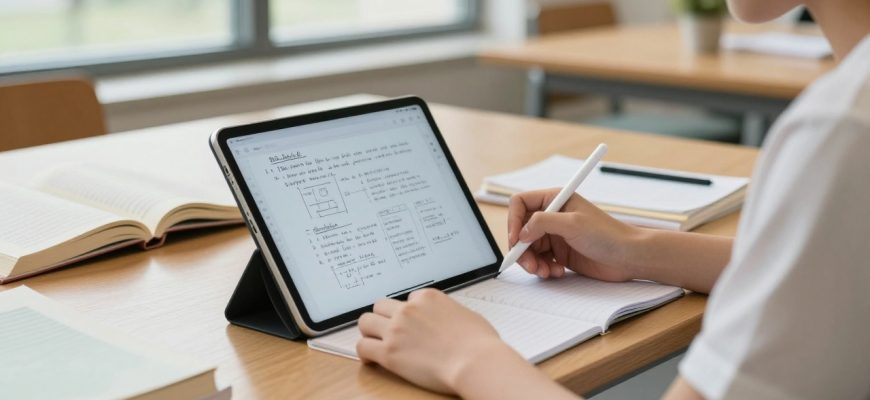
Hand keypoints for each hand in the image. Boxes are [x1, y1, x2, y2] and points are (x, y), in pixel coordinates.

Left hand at [356, 288, 510, 393]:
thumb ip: (450, 312)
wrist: (475, 362)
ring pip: (365, 322)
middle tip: (388, 330)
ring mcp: (396, 330)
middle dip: (383, 317)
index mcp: (428, 297)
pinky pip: (363, 346)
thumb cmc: (479, 343)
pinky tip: (371, 359)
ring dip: (369, 331)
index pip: (408, 298)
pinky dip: (364, 352)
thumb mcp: (467, 315)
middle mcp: (409, 310)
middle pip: (380, 306)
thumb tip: (448, 321)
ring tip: (375, 342)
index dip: (409, 312)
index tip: (412, 324)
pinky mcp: (389, 352)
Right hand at [508, 188, 639, 280]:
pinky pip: (539, 260)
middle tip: (530, 264)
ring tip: (544, 271)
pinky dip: (543, 268)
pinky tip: (557, 272)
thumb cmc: (608, 235)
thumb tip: (520, 232)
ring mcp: (555, 235)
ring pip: (528, 248)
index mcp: (555, 200)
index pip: (520, 203)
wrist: (628, 257)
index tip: (516, 240)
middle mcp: (552, 216)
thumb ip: (542, 222)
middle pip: (520, 230)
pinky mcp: (560, 253)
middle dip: (522, 249)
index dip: (513, 221)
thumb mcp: (573, 223)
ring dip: (532, 262)